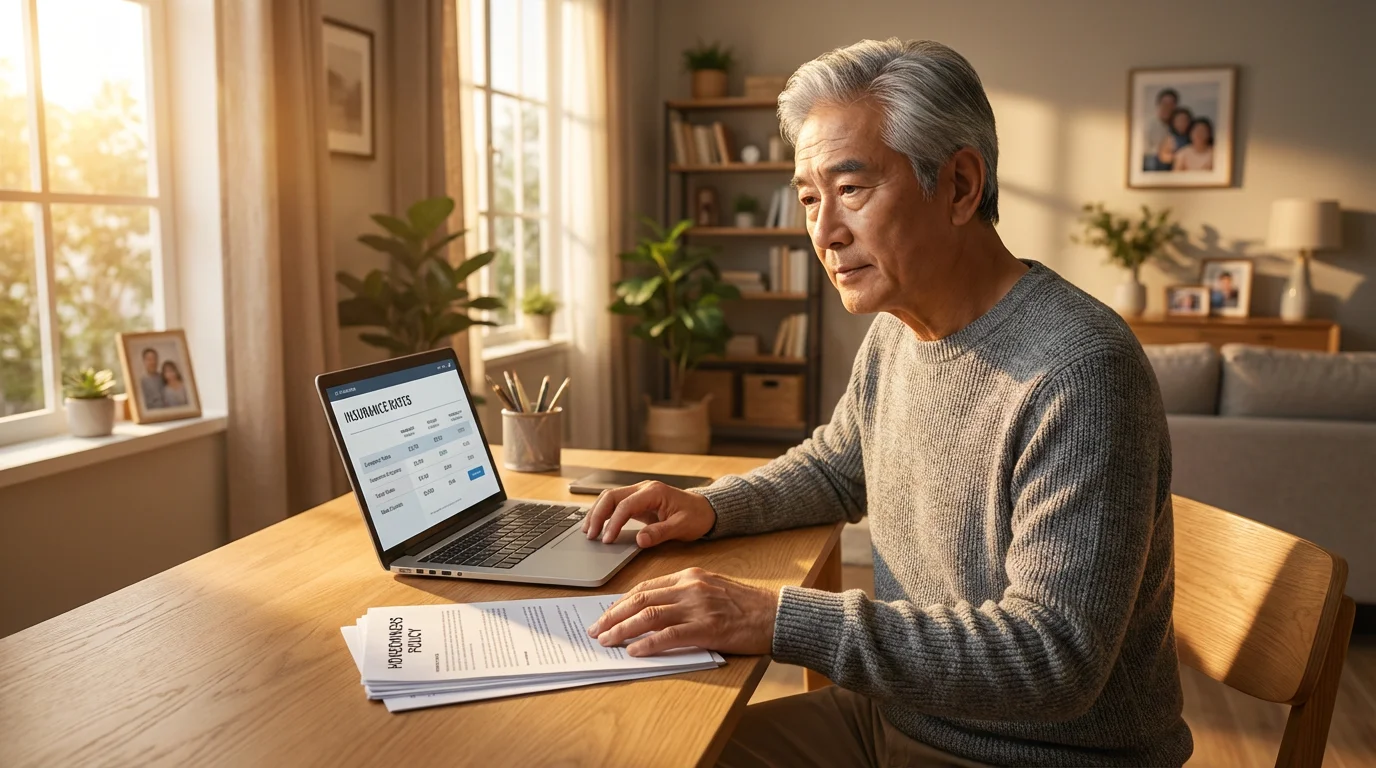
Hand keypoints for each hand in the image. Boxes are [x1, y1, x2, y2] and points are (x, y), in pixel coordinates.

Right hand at [581, 481, 716, 547]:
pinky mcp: (637, 501)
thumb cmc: (696, 516)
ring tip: (588, 531)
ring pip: (609, 498)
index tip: (607, 540)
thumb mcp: (682, 527)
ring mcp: (639, 493)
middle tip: (590, 535)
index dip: (613, 523)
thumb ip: (660, 533)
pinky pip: (615, 504)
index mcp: (654, 492)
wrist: (706, 509)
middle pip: (611, 497)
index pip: (625, 505)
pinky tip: (597, 525)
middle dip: (597, 515)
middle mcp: (643, 488)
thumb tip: (640, 540)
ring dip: (597, 512)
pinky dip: (603, 513)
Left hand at [586, 567, 778, 656]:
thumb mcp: (712, 590)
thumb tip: (653, 612)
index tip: (606, 614)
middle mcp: (690, 587)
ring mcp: (698, 607)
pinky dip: (648, 643)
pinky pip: (669, 636)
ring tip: (607, 641)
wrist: (776, 614)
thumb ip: (685, 595)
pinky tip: (634, 651)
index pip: (646, 587)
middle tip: (596, 629)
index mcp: (690, 576)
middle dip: (613, 615)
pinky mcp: (707, 628)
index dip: (622, 602)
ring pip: (649, 615)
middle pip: (640, 598)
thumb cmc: (746, 607)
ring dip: (623, 629)